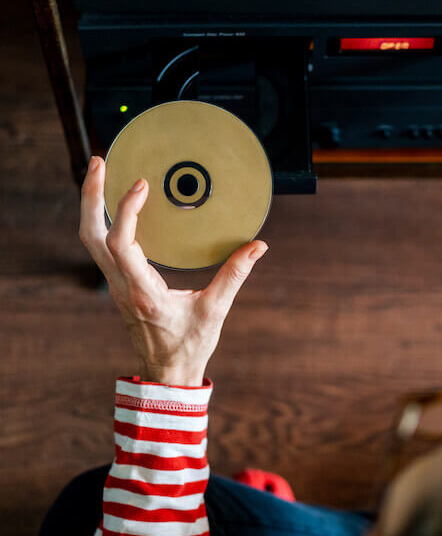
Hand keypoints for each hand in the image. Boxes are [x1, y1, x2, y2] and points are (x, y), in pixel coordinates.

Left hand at [79, 156, 267, 386]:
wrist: (167, 373)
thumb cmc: (190, 345)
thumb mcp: (216, 311)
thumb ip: (235, 275)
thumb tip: (258, 246)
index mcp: (143, 292)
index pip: (121, 243)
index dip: (125, 210)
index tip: (142, 185)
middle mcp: (122, 286)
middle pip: (90, 234)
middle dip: (91, 195)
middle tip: (101, 161)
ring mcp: (116, 286)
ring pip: (89, 239)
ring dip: (90, 205)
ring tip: (101, 172)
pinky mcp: (119, 285)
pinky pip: (101, 247)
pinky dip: (101, 219)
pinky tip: (113, 203)